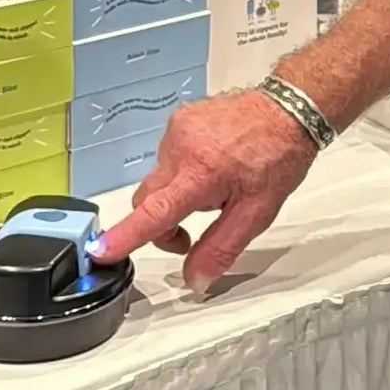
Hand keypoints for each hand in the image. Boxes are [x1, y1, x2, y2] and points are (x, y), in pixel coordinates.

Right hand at [87, 88, 317, 293]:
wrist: (290, 109)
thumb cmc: (279, 156)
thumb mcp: (258, 212)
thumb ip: (221, 249)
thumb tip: (194, 280)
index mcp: (202, 172)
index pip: (155, 212)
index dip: (125, 236)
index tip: (99, 251)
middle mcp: (184, 147)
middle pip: (149, 200)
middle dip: (163, 223)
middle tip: (193, 232)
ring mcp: (179, 129)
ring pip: (159, 179)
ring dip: (177, 192)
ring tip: (216, 183)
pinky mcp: (180, 118)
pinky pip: (168, 156)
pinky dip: (182, 168)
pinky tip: (212, 162)